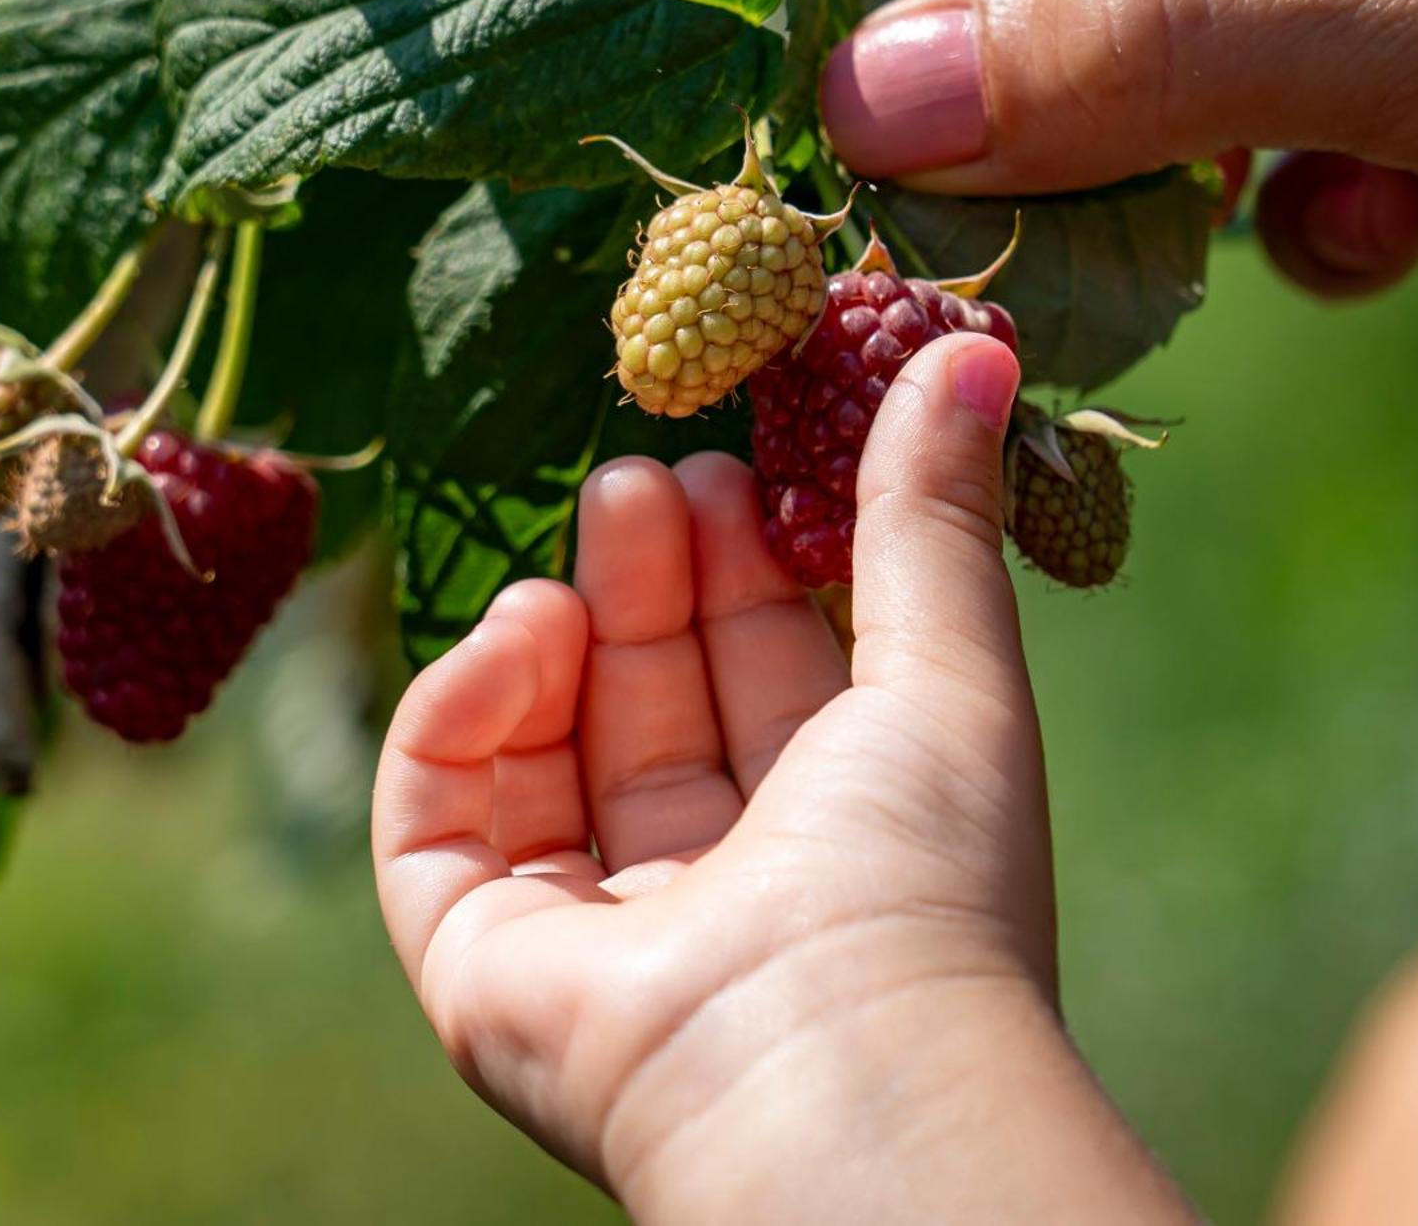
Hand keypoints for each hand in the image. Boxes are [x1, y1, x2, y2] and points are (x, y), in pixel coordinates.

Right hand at [372, 333, 1191, 1221]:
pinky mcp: (482, 963)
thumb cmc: (921, 877)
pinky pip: (441, 818)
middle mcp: (713, 889)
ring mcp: (593, 930)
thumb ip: (934, 511)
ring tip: (584, 550)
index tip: (729, 466)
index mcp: (832, 835)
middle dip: (645, 584)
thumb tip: (976, 346)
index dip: (740, 570)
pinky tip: (522, 632)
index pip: (765, 679)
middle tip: (640, 476)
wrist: (827, 1071)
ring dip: (555, 635)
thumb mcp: (949, 669)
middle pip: (651, 705)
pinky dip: (459, 716)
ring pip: (544, 755)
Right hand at [824, 0, 1417, 296]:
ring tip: (1303, 233)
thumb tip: (886, 90)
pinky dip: (1333, 197)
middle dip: (1101, 85)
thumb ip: (1174, 31)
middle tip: (1052, 218)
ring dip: (1221, 159)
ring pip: (1230, 38)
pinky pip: (1337, 108)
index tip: (909, 121)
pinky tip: (1400, 244)